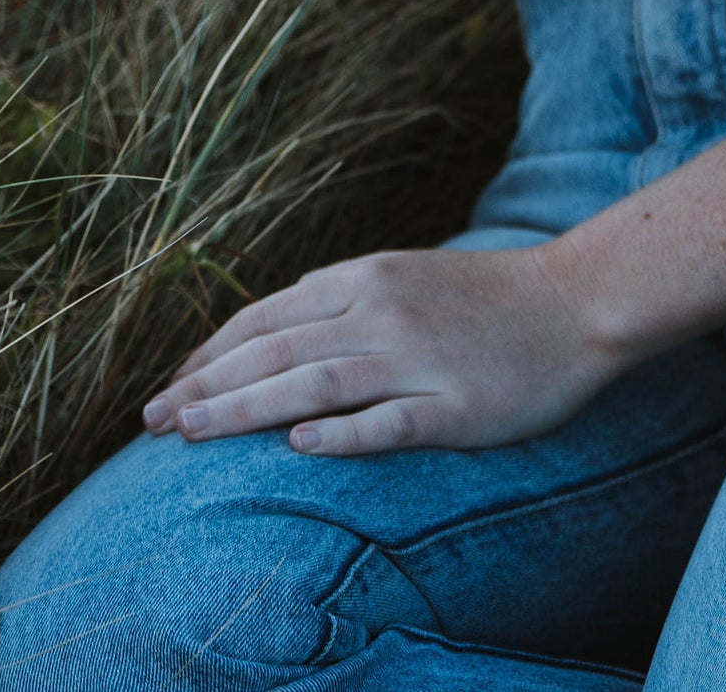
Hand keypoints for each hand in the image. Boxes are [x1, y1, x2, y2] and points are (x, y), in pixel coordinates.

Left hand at [141, 244, 617, 456]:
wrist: (575, 303)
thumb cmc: (486, 297)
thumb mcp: (405, 277)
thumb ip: (343, 299)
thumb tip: (275, 329)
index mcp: (365, 277)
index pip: (267, 315)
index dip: (211, 352)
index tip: (169, 385)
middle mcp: (380, 311)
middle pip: (276, 349)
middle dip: (206, 385)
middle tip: (150, 421)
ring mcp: (416, 358)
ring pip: (313, 382)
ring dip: (245, 409)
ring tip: (190, 433)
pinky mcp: (453, 404)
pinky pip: (387, 421)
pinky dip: (340, 434)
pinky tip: (297, 447)